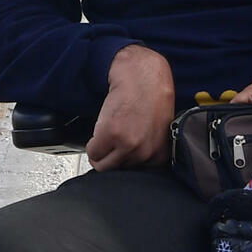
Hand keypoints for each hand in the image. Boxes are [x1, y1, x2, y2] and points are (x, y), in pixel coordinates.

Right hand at [87, 45, 174, 171]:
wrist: (142, 76)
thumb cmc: (150, 99)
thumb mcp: (157, 132)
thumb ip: (146, 151)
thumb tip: (127, 164)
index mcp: (159, 156)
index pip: (134, 175)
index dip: (124, 161)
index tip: (121, 151)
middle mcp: (145, 154)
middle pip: (117, 171)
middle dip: (111, 158)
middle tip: (111, 142)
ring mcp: (129, 146)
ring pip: (102, 165)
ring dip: (99, 153)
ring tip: (105, 136)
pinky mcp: (112, 135)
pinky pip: (92, 152)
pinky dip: (91, 144)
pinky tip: (101, 128)